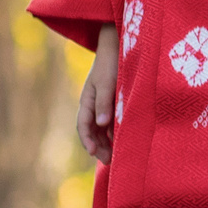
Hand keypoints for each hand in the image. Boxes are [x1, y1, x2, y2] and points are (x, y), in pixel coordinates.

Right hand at [77, 24, 120, 164]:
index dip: (88, 140)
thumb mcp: (107, 83)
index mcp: (87, 100)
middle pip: (92, 131)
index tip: (94, 153)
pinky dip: (115, 132)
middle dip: (98, 147)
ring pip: (102, 128)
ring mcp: (104, 104)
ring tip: (115, 156)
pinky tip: (122, 141)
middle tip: (109, 161)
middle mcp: (93, 104)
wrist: (118, 45)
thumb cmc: (111, 63)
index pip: (84, 125)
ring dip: (107, 142)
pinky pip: (112, 121)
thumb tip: (101, 125)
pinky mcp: (115, 102)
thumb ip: (104, 103)